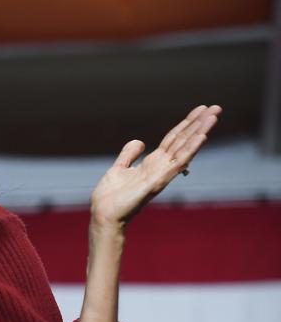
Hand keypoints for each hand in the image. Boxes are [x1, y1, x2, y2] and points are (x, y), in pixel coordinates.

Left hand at [90, 105, 220, 227]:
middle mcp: (161, 167)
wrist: (104, 214)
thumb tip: (140, 142)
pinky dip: (190, 150)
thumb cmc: (110, 196)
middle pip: (183, 140)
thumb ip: (129, 155)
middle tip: (216, 107)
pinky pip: (177, 164)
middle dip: (199, 124)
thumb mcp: (119, 168)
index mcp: (152, 163)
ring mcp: (161, 174)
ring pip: (185, 149)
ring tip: (213, 117)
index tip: (201, 109)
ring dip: (200, 132)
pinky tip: (201, 137)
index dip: (187, 123)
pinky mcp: (157, 182)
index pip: (174, 139)